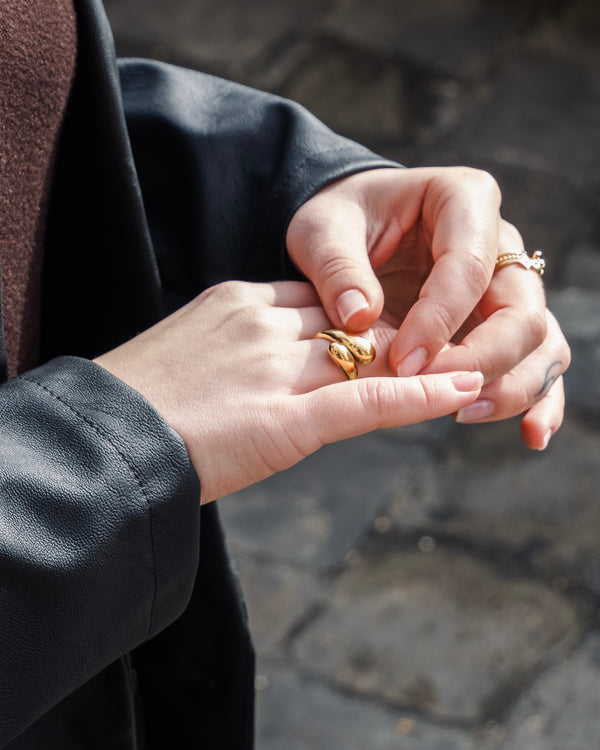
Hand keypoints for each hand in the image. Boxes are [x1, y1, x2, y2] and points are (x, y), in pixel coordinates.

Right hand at [95, 281, 482, 502]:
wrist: (100, 443)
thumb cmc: (131, 407)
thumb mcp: (185, 353)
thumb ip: (232, 345)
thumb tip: (259, 361)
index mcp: (236, 300)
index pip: (319, 299)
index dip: (358, 318)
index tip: (385, 331)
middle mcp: (263, 322)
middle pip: (352, 319)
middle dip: (397, 335)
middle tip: (442, 343)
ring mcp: (277, 368)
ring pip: (369, 353)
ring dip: (422, 359)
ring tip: (469, 364)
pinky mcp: (287, 420)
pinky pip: (368, 400)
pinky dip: (420, 396)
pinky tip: (459, 391)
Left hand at [286, 167, 569, 448]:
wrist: (350, 232)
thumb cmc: (339, 224)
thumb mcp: (321, 231)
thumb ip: (337, 268)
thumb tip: (359, 318)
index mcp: (464, 201)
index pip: (469, 267)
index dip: (439, 320)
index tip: (402, 361)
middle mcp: (499, 243)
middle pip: (522, 310)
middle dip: (482, 359)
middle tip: (433, 391)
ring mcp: (507, 286)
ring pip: (540, 342)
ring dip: (512, 385)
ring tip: (463, 414)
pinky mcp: (501, 324)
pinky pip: (537, 362)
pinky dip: (538, 400)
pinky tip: (531, 435)